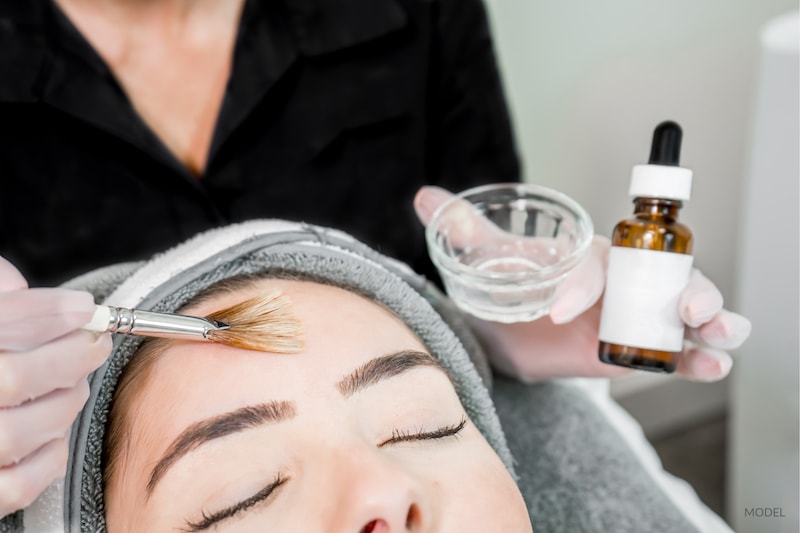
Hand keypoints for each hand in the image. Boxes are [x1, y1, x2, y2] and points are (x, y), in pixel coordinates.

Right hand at [0, 256, 110, 516]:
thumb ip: (1, 302)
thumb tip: (39, 295)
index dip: (45, 313)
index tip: (84, 307)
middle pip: (11, 377)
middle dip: (67, 356)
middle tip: (94, 341)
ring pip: (17, 432)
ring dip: (63, 402)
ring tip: (74, 383)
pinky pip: (17, 485)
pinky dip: (49, 455)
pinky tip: (53, 431)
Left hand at [414, 185, 750, 381]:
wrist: (512, 331)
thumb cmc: (509, 287)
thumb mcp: (489, 262)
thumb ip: (464, 231)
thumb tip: (425, 198)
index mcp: (589, 253)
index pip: (594, 264)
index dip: (581, 285)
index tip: (556, 311)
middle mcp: (621, 280)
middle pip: (666, 275)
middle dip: (684, 287)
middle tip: (687, 306)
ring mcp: (634, 315)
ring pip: (683, 309)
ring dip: (708, 318)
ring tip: (716, 332)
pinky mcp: (637, 349)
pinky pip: (676, 352)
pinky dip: (699, 358)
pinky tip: (711, 365)